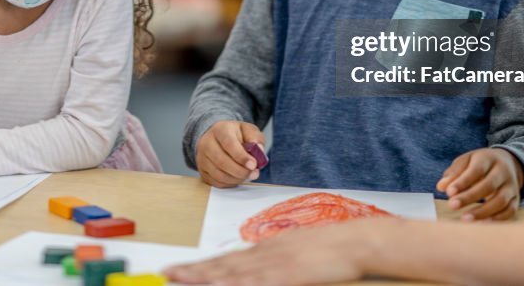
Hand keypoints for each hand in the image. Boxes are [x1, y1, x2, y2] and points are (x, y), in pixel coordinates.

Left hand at [165, 218, 393, 285]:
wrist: (356, 241)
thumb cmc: (332, 247)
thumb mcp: (298, 250)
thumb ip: (277, 259)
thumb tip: (257, 268)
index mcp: (268, 248)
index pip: (228, 259)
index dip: (202, 266)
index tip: (180, 269)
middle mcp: (266, 253)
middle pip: (223, 265)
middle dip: (194, 271)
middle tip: (167, 274)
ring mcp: (275, 263)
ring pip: (233, 273)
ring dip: (206, 278)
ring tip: (181, 279)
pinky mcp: (288, 274)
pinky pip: (257, 282)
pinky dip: (237, 285)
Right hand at [195, 121, 264, 187]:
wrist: (218, 138)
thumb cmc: (235, 135)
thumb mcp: (248, 130)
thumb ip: (255, 138)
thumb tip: (259, 150)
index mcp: (220, 130)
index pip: (229, 144)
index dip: (241, 156)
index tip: (253, 165)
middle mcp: (207, 143)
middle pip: (222, 161)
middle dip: (241, 171)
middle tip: (254, 173)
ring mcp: (202, 158)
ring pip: (219, 174)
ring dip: (236, 178)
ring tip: (247, 175)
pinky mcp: (202, 170)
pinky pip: (216, 182)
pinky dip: (229, 183)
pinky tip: (237, 177)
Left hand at [436, 147, 523, 220]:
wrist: (508, 162)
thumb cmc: (480, 164)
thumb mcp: (466, 161)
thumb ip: (454, 173)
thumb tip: (441, 187)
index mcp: (488, 158)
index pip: (476, 170)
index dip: (463, 182)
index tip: (449, 193)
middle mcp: (503, 171)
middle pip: (489, 185)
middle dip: (470, 197)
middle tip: (452, 206)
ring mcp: (511, 186)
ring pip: (501, 200)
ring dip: (482, 211)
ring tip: (465, 219)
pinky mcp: (516, 199)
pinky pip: (510, 211)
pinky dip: (497, 219)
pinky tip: (482, 223)